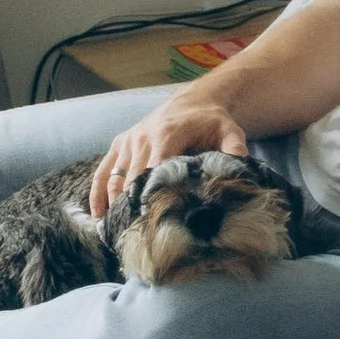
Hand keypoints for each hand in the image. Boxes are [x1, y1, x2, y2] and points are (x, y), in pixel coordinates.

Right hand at [89, 84, 249, 219]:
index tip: (150, 224)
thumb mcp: (230, 132)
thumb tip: (241, 174)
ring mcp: (129, 140)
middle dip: (131, 208)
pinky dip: (98, 192)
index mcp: (167, 135)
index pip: (153, 171)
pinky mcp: (121, 143)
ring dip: (114, 205)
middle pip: (131, 179)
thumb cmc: (212, 121)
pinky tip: (99, 215)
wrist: (194, 100)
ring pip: (115, 178)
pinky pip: (104, 170)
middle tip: (135, 238)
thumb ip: (234, 152)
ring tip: (118, 233)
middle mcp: (143, 137)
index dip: (150, 197)